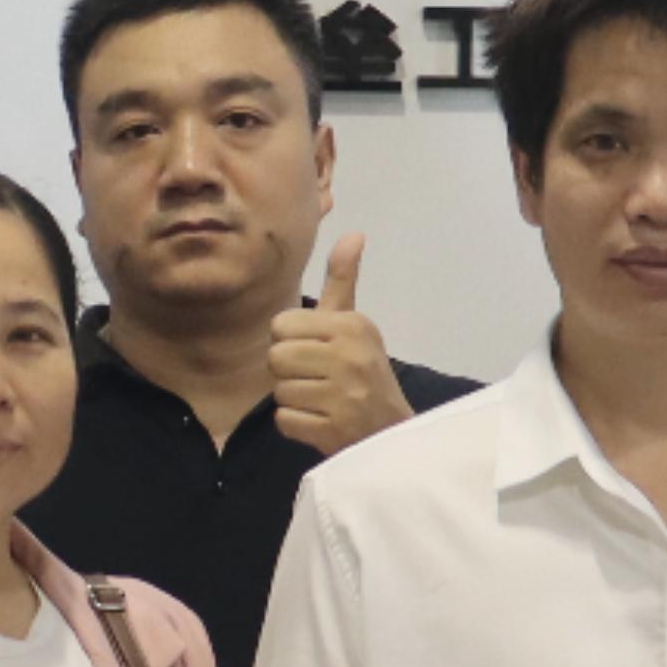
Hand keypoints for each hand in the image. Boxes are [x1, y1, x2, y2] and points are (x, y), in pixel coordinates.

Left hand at [266, 236, 418, 453]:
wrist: (391, 433)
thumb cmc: (364, 375)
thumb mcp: (355, 325)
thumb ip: (343, 281)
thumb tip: (353, 233)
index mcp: (353, 326)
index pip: (281, 326)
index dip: (290, 342)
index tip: (315, 353)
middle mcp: (350, 357)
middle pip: (276, 358)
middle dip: (289, 373)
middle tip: (317, 381)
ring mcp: (344, 396)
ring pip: (279, 391)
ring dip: (294, 401)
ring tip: (322, 401)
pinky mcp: (334, 430)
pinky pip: (284, 421)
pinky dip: (297, 426)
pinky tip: (321, 422)